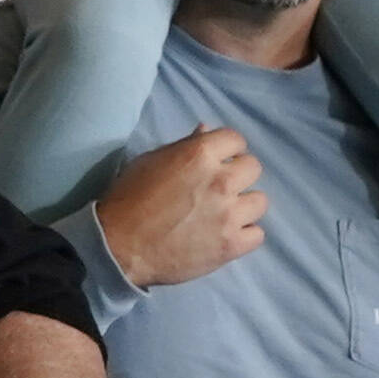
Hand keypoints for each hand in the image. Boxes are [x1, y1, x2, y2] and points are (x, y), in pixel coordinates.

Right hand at [94, 124, 266, 288]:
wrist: (118, 247)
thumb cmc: (128, 199)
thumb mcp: (151, 161)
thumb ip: (183, 146)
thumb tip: (206, 131)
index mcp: (199, 154)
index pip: (236, 139)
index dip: (227, 150)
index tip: (219, 161)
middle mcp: (221, 181)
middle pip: (254, 168)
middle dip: (239, 175)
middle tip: (221, 189)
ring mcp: (229, 215)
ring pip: (260, 201)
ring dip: (244, 206)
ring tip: (225, 214)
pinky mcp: (230, 245)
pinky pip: (257, 235)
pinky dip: (244, 235)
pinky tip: (227, 236)